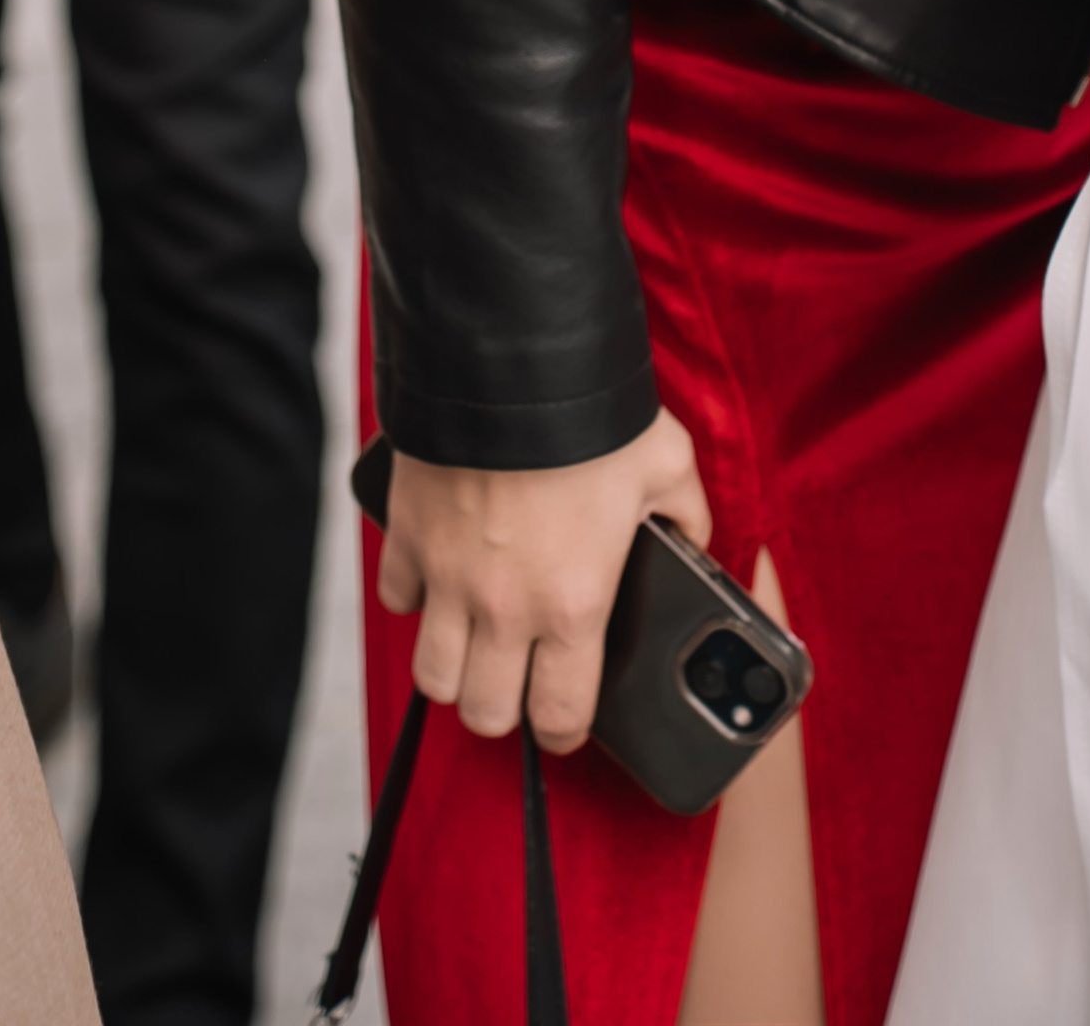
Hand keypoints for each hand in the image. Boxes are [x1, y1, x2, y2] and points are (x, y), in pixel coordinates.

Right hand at [378, 410, 713, 752]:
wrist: (514, 358)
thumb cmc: (597, 415)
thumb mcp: (668, 465)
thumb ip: (687, 516)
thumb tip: (693, 541)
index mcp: (574, 605)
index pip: (560, 718)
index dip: (564, 731)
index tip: (566, 719)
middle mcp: (505, 608)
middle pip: (484, 715)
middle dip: (503, 707)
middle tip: (518, 678)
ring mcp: (449, 577)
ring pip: (432, 677)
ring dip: (454, 667)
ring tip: (475, 642)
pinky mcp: (407, 538)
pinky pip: (395, 599)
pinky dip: (414, 598)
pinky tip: (440, 578)